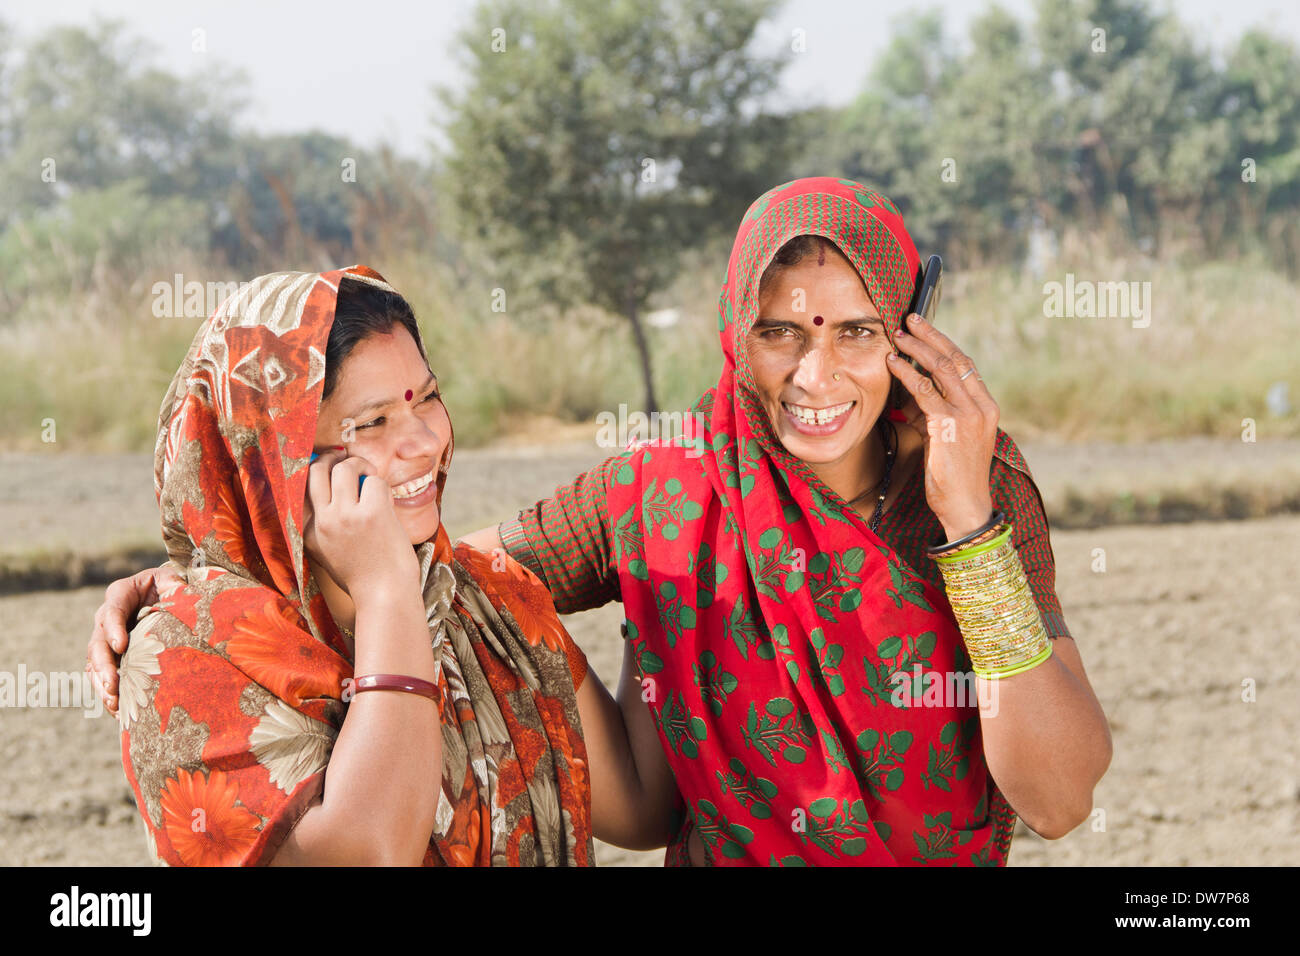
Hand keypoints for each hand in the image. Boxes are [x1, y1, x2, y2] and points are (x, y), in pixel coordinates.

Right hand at [87, 565, 182, 715]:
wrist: (164, 593)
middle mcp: (106, 618)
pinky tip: (117, 710)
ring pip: (95, 664)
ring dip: (102, 685)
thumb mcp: (170, 578)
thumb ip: (173, 583)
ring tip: (113, 703)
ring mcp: (106, 639)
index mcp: (120, 594)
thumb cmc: (168, 583)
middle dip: (104, 666)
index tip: (121, 647)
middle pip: (98, 644)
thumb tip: (179, 592)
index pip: (112, 612)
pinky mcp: (112, 656)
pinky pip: (103, 676)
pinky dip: (108, 693)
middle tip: (113, 685)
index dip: (114, 630)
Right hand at [302, 449, 420, 602]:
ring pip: (345, 468)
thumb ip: (326, 527)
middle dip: (331, 457)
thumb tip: (336, 493)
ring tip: (369, 476)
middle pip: (316, 470)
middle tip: (347, 460)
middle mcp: (323, 521)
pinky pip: (375, 481)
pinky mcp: (372, 513)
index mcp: (309, 533)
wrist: (385, 596)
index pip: (300, 488)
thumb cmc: (364, 577)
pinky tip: (385, 499)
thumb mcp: (330, 554)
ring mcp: (346, 516)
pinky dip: (382, 484)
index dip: (315, 471)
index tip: (326, 464)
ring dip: (360, 465)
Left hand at [887, 312, 997, 538]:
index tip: (925, 329)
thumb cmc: (954, 476)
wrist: (965, 507)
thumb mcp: (946, 437)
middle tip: (911, 319)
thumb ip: (933, 412)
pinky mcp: (949, 426)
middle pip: (956, 359)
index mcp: (986, 407)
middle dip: (931, 336)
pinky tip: (893, 364)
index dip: (944, 344)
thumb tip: (910, 392)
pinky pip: (924, 391)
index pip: (965, 365)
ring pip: (941, 369)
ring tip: (898, 335)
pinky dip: (907, 374)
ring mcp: (968, 415)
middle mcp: (981, 406)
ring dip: (917, 349)